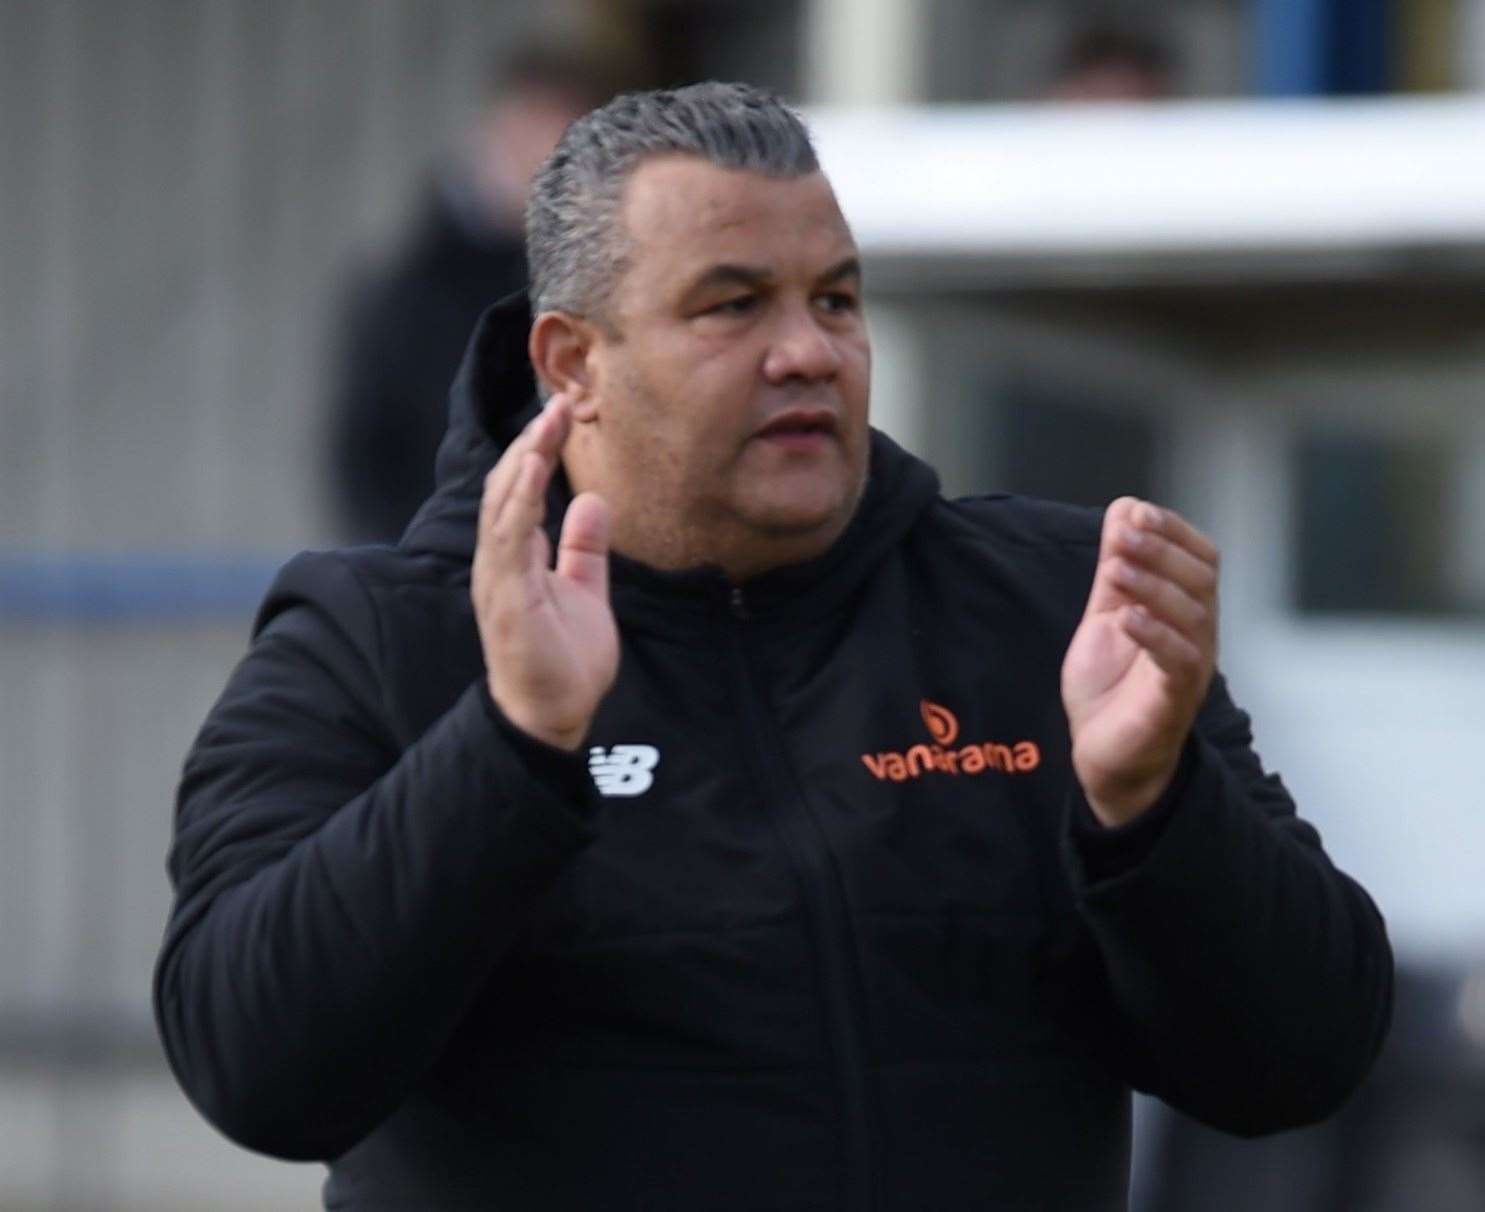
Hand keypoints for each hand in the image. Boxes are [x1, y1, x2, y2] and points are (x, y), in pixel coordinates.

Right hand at [472, 397, 617, 750]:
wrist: (552, 715)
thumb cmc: (564, 660)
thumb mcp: (586, 591)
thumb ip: (584, 547)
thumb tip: (595, 501)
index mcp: (517, 556)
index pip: (522, 491)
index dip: (538, 450)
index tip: (562, 413)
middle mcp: (500, 561)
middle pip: (509, 488)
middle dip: (530, 443)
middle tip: (557, 402)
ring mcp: (499, 577)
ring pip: (504, 505)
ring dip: (523, 462)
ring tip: (544, 424)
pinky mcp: (505, 597)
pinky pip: (509, 539)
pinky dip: (519, 501)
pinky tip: (531, 471)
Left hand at [1061, 498, 1218, 826]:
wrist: (1105, 754)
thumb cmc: (1112, 687)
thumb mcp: (1106, 616)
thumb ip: (1116, 570)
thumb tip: (1124, 509)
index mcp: (1185, 610)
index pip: (1201, 557)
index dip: (1173, 530)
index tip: (1136, 511)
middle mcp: (1198, 635)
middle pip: (1201, 579)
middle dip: (1162, 549)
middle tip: (1124, 534)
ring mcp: (1190, 667)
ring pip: (1192, 615)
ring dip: (1152, 586)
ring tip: (1115, 569)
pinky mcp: (1174, 700)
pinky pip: (1178, 661)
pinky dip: (1153, 634)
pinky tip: (1125, 616)